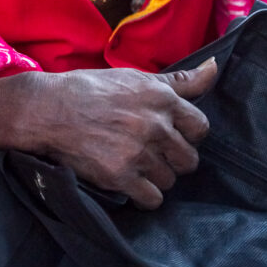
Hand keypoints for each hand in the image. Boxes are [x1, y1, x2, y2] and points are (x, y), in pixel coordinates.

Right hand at [31, 58, 215, 208]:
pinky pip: (152, 199)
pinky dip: (143, 195)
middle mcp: (155, 125)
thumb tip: (215, 67)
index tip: (170, 132)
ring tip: (135, 163)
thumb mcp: (137, 77)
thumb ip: (180, 79)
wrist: (50, 109)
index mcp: (162, 98)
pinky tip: (129, 181)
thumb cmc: (93, 89)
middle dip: (173, 157)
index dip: (186, 132)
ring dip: (156, 176)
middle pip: (189, 159)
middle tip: (151, 150)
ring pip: (170, 179)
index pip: (200, 127)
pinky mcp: (121, 176)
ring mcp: (139, 152)